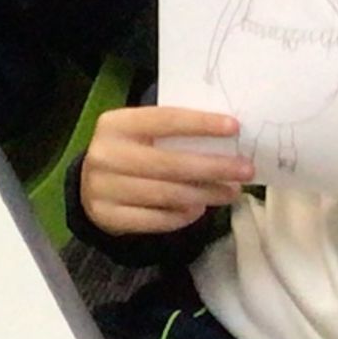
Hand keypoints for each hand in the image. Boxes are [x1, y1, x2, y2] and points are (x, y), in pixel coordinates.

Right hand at [80, 104, 250, 234]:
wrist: (91, 187)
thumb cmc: (131, 155)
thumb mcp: (142, 136)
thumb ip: (173, 135)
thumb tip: (226, 140)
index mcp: (115, 124)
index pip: (163, 119)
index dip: (199, 123)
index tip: (234, 127)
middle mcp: (105, 154)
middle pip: (168, 162)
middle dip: (212, 167)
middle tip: (245, 170)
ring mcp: (103, 187)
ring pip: (167, 194)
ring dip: (205, 194)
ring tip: (229, 192)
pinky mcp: (109, 216)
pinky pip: (157, 219)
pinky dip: (184, 215)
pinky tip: (198, 209)